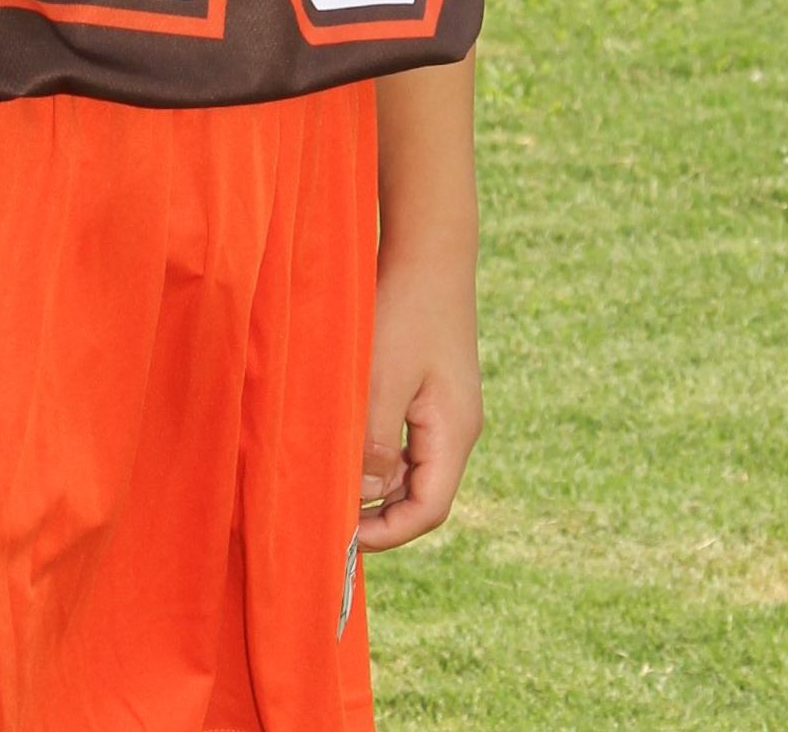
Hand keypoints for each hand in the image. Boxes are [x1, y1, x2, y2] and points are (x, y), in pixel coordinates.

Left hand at [355, 243, 482, 553]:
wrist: (429, 247)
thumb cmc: (404, 310)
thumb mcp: (381, 379)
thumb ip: (375, 443)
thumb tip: (365, 496)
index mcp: (454, 433)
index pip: (428, 510)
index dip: (388, 534)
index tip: (344, 540)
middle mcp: (457, 427)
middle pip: (422, 493)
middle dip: (380, 513)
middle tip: (331, 517)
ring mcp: (446, 406)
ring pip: (411, 465)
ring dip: (375, 480)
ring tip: (331, 483)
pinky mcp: (431, 386)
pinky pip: (406, 436)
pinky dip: (377, 449)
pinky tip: (345, 440)